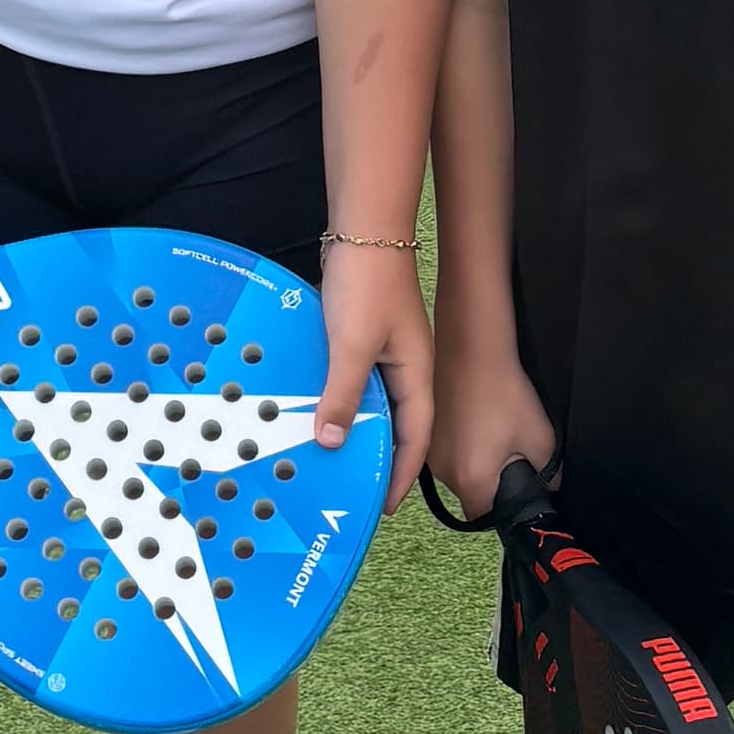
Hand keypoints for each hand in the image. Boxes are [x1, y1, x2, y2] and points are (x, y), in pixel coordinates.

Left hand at [319, 238, 434, 506]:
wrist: (363, 229)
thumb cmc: (367, 284)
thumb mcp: (352, 345)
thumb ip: (343, 394)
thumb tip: (333, 442)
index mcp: (415, 375)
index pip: (416, 437)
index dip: (404, 473)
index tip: (385, 504)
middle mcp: (405, 368)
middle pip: (397, 425)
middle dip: (380, 458)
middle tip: (356, 490)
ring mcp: (385, 351)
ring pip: (373, 404)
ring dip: (356, 430)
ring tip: (333, 459)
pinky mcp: (363, 337)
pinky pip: (355, 381)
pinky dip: (340, 400)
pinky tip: (317, 411)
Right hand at [431, 347, 556, 524]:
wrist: (472, 349)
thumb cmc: (505, 393)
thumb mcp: (540, 437)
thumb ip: (549, 474)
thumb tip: (549, 488)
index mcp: (471, 479)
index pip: (485, 517)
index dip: (502, 510)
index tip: (515, 491)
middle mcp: (443, 472)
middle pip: (469, 494)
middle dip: (489, 482)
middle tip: (508, 453)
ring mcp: (429, 452)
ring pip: (455, 472)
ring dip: (471, 462)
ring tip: (489, 431)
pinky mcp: (424, 432)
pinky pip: (444, 453)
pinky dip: (459, 445)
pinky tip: (472, 421)